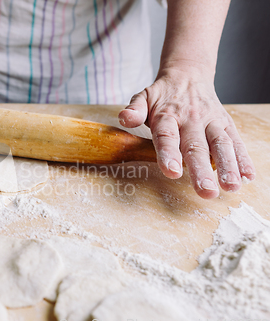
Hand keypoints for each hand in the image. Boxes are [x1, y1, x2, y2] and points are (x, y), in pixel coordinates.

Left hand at [118, 67, 255, 198]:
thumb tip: (124, 118)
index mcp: (167, 115)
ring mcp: (211, 121)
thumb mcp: (143, 97)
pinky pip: (236, 141)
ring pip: (221, 144)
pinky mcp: (226, 124)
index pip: (167, 136)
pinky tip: (248, 176)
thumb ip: (134, 110)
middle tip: (206, 192)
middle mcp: (191, 119)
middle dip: (201, 170)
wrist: (188, 75)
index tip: (172, 172)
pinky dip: (243, 158)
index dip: (169, 154)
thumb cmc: (162, 96)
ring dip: (228, 166)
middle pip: (196, 146)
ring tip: (231, 187)